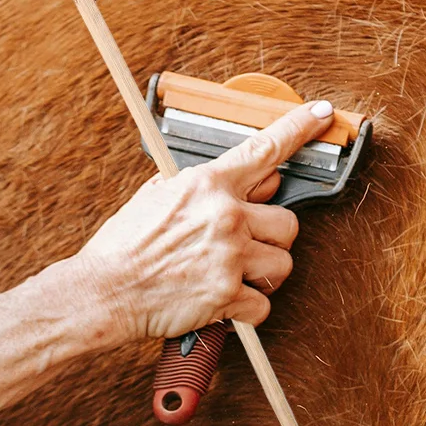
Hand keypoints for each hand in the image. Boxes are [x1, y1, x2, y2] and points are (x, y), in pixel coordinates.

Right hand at [72, 101, 335, 342]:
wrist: (102, 291)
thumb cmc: (122, 247)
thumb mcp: (154, 197)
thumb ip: (197, 188)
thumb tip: (230, 184)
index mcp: (207, 185)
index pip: (266, 149)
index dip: (300, 128)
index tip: (323, 115)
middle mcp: (226, 216)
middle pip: (289, 223)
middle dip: (271, 237)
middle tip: (245, 246)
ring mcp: (230, 256)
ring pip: (282, 265)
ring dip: (263, 274)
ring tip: (232, 276)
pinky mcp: (228, 296)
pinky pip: (262, 305)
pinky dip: (246, 310)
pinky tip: (222, 303)